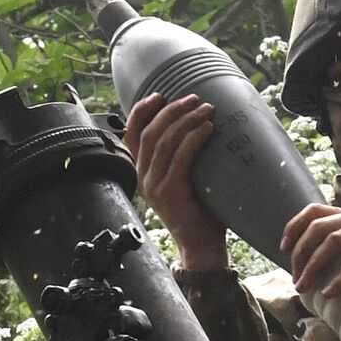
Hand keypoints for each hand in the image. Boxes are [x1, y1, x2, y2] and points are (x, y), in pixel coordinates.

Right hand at [123, 93, 226, 269]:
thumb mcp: (186, 179)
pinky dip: (194, 139)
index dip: (142, 111)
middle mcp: (142, 177)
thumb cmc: (201, 211)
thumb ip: (182, 157)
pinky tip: (207, 129)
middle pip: (150, 132)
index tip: (159, 95)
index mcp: (142, 172)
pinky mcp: (169, 192)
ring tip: (206, 110)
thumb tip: (199, 124)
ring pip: (164, 142)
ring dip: (186, 120)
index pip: (132, 134)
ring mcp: (153, 185)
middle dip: (172, 110)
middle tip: (195, 99)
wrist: (201, 246)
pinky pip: (180, 158)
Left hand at [281, 204, 340, 298]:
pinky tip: (331, 292)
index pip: (315, 211)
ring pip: (334, 241)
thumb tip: (318, 273)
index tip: (283, 250)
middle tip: (295, 279)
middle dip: (300, 254)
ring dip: (314, 266)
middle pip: (319, 227)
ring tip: (305, 287)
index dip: (294, 227)